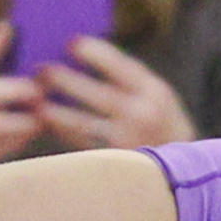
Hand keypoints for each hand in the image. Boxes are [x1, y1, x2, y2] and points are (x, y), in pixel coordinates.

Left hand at [35, 36, 195, 150]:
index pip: (119, 64)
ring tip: (37, 101)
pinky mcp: (113, 163)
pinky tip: (49, 123)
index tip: (71, 43)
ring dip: (55, 110)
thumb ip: (131, 81)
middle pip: (94, 93)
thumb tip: (87, 56)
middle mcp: (142, 115)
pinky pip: (80, 145)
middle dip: (63, 79)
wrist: (183, 177)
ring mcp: (127, 142)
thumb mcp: (159, 100)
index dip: (92, 51)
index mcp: (155, 92)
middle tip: (41, 69)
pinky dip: (62, 132)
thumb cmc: (165, 130)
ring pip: (81, 122)